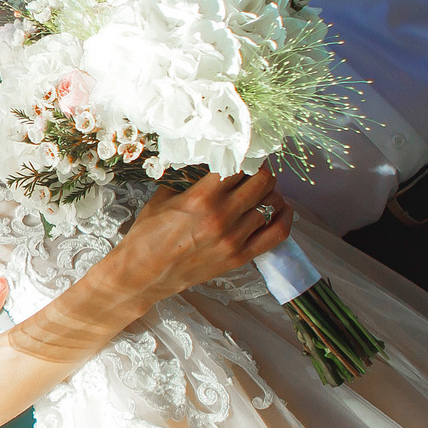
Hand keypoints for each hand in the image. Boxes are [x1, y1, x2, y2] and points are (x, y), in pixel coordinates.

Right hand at [105, 169, 296, 303]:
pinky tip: (281, 207)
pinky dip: (284, 217)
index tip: (244, 152)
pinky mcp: (240, 258)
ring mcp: (233, 240)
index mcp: (201, 198)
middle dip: (261, 171)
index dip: (244, 155)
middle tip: (256, 169)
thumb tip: (209, 161)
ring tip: (262, 189)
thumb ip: (188, 178)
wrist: (143, 275)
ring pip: (271, 204)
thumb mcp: (163, 197)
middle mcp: (222, 217)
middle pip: (262, 182)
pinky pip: (276, 234)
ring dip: (270, 192)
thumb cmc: (148, 235)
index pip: (239, 166)